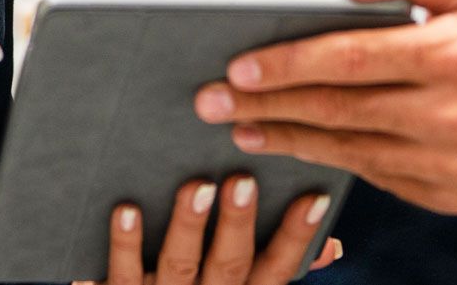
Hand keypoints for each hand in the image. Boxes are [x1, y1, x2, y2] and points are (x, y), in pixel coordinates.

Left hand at [74, 176, 343, 284]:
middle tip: (242, 181)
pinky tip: (127, 209)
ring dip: (188, 225)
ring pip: (179, 265)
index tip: (316, 196)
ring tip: (196, 186)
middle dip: (237, 224)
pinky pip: (124, 274)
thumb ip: (280, 263)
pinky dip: (125, 243)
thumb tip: (332, 246)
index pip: (278, 267)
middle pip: (229, 265)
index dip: (299, 236)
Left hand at [193, 0, 456, 215]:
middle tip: (212, 100)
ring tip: (240, 125)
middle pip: (339, 110)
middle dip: (267, 104)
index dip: (289, 64)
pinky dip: (329, 160)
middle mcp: (451, 116)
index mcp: (452, 57)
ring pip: (349, 149)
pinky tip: (294, 144)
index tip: (239, 65)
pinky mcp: (448, 195)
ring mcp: (449, 164)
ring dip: (287, 138)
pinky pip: (374, 175)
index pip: (351, 60)